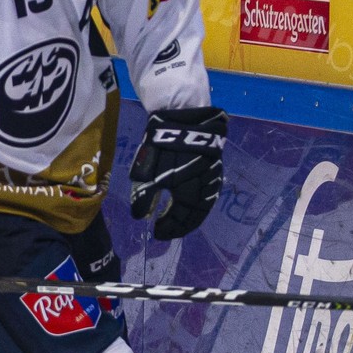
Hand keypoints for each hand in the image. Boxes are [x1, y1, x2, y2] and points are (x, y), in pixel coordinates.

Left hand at [130, 106, 227, 239]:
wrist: (184, 118)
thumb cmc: (163, 147)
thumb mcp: (147, 172)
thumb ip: (144, 196)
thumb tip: (140, 216)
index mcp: (191, 192)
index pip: (183, 219)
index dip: (171, 228)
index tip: (157, 234)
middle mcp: (206, 188)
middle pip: (195, 215)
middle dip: (180, 225)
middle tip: (164, 230)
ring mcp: (212, 177)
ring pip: (202, 204)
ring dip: (188, 215)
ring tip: (173, 220)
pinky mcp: (212, 167)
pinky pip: (206, 193)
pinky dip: (194, 202)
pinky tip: (184, 203)